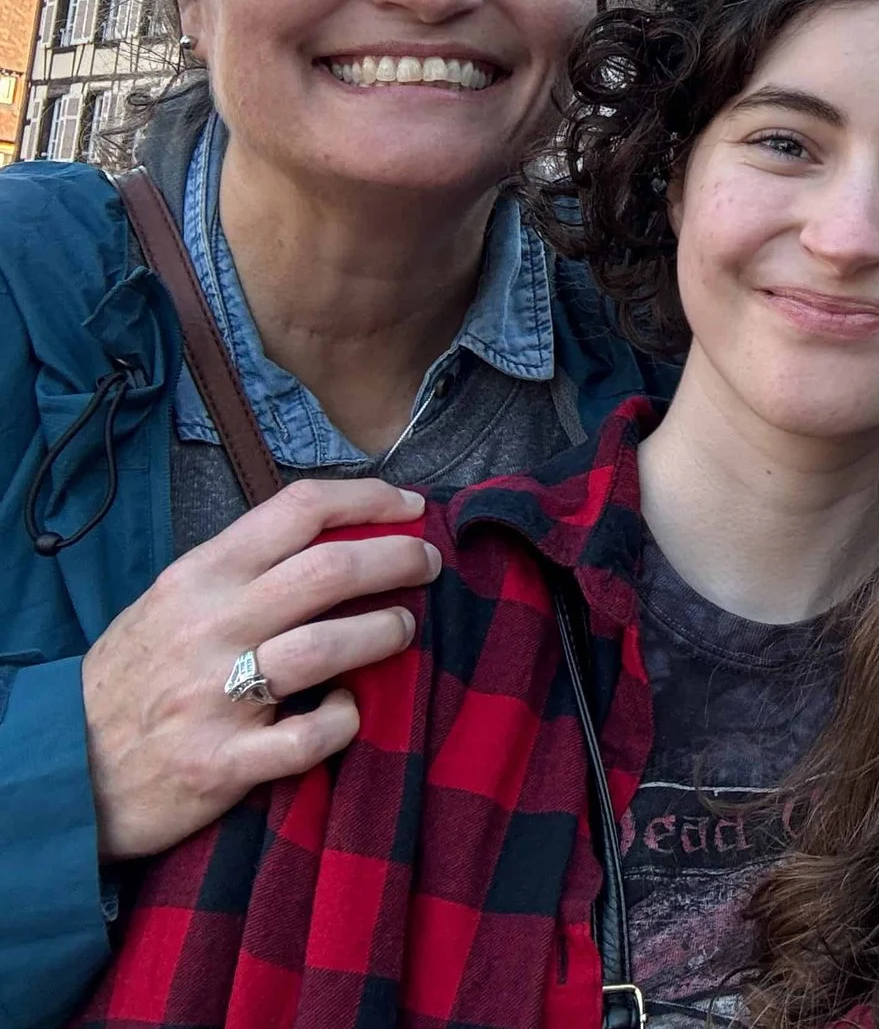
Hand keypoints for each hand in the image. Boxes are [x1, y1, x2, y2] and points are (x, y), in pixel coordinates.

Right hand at [80, 478, 438, 861]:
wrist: (63, 769)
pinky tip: (348, 711)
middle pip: (328, 570)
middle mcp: (209, 627)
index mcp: (200, 577)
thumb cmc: (137, 678)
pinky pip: (310, 737)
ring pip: (327, 647)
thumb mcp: (172, 602)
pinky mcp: (222, 763)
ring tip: (400, 630)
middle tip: (426, 564)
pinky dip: (345, 721)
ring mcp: (214, 697)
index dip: (367, 499)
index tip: (410, 507)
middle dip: (397, 559)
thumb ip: (244, 571)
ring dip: (385, 633)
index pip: (296, 509)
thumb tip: (342, 537)